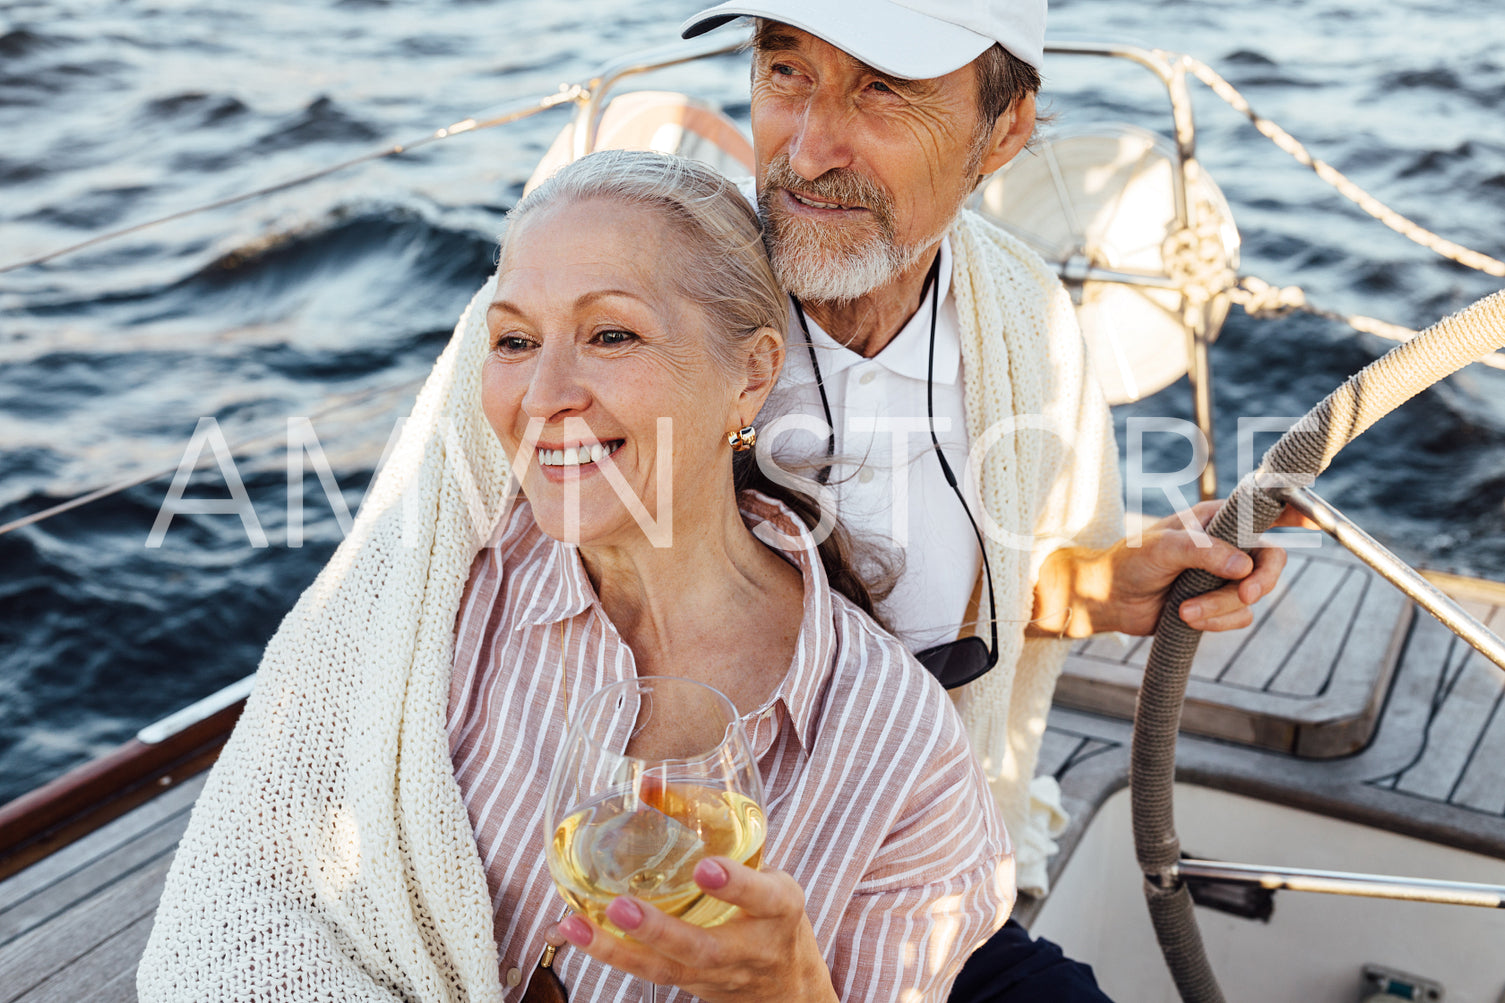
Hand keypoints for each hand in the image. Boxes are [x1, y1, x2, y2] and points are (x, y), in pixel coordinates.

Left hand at [547, 857, 836, 1002]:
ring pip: (666, 970)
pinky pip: (649, 975)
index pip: (762, 898)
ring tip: (578, 926)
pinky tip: (577, 934)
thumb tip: (648, 784)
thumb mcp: (764, 867)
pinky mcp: (689, 986)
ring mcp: (716, 975)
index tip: (706, 866)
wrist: (787, 984)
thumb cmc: (770, 911)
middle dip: (660, 931)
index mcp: (777, 909)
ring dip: (618, 951)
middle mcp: (749, 949)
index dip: (736, 884)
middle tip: (622, 907)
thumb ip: (717, 829)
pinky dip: (610, 955)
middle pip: (703, 948)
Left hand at [1032, 501, 1317, 636]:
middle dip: (1261, 582)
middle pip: (1271, 561)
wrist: (1108, 600)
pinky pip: (1238, 617)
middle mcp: (1226, 546)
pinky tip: (1187, 619)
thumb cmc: (1129, 562)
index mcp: (1216, 520)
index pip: (1263, 510)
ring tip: (1184, 612)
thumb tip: (1244, 567)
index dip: (1293, 511)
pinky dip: (1216, 622)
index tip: (1315, 517)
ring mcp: (1223, 577)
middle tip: (1246, 596)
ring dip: (1221, 608)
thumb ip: (1204, 552)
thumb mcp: (1163, 548)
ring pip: (1253, 596)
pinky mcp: (1216, 604)